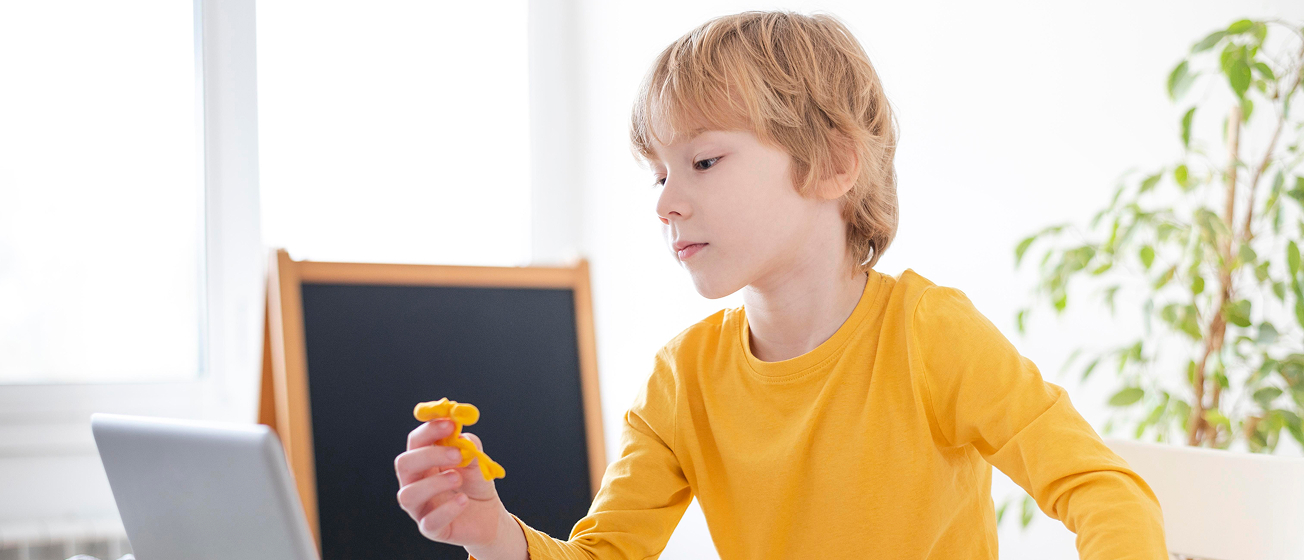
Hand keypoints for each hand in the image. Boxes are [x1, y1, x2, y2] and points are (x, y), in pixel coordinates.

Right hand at [395, 419, 506, 547]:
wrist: (488, 516)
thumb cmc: (475, 483)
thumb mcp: (476, 460)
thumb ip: (468, 445)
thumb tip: (460, 435)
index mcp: (423, 461)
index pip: (416, 441)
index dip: (429, 430)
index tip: (450, 424)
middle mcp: (415, 482)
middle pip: (404, 464)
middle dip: (429, 455)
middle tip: (456, 454)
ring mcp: (420, 507)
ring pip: (408, 494)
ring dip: (433, 483)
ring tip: (458, 478)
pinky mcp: (431, 529)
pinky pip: (429, 522)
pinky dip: (447, 509)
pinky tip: (463, 500)